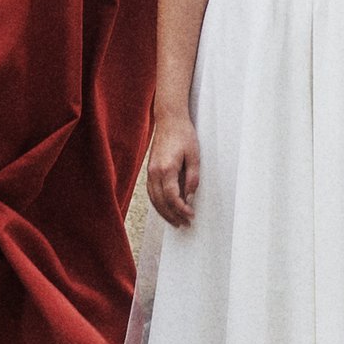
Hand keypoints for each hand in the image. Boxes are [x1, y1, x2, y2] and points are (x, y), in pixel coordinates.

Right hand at [144, 110, 200, 228]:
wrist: (169, 119)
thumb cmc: (183, 134)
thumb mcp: (194, 155)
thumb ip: (192, 178)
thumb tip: (189, 197)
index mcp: (166, 168)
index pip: (172, 197)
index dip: (181, 209)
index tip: (190, 215)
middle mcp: (154, 172)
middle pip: (161, 202)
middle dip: (173, 216)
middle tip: (184, 224)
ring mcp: (150, 171)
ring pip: (153, 199)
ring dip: (164, 213)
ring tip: (175, 221)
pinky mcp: (149, 170)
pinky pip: (151, 192)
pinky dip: (158, 203)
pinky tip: (165, 208)